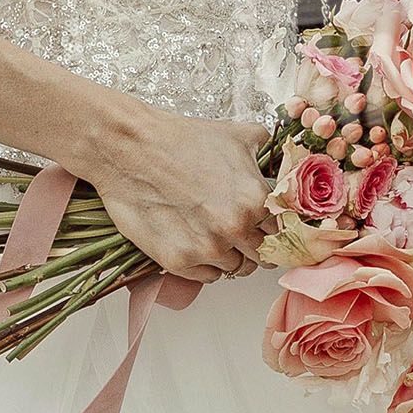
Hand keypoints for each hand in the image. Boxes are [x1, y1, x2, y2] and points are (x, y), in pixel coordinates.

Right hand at [88, 109, 270, 283]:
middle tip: (237, 232)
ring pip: (235, 268)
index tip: (264, 228)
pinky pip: (207, 277)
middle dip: (253, 245)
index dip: (273, 229)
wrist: (130, 147)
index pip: (282, 233)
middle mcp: (235, 228)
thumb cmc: (180, 139)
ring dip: (228, 255)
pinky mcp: (178, 260)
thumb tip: (281, 161)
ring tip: (210, 232)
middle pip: (262, 256)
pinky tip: (194, 241)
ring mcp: (206, 248)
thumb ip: (266, 154)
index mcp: (256, 200)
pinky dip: (204, 265)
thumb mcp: (236, 135)